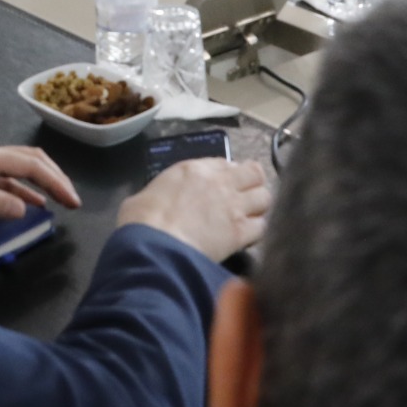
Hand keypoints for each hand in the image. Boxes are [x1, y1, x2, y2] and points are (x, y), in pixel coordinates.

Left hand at [0, 142, 80, 218]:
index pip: (31, 165)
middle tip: (71, 200)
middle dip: (53, 178)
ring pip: (15, 171)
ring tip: (55, 203)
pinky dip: (18, 191)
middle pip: (28, 161)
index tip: (73, 202)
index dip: (56, 182)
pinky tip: (22, 205)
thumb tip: (25, 209)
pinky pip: (0, 182)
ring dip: (37, 185)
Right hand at [117, 157, 269, 262]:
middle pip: (255, 173)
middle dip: (253, 184)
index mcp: (194, 169)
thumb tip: (157, 203)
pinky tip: (247, 239)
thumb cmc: (141, 220)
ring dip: (259, 207)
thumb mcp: (144, 196)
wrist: (155, 244)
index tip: (226, 185)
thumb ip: (159, 194)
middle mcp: (220, 182)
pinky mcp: (241, 231)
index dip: (230, 174)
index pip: (226, 163)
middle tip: (246, 198)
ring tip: (250, 218)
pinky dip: (257, 232)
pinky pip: (262, 227)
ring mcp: (234, 206)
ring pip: (265, 197)